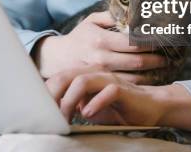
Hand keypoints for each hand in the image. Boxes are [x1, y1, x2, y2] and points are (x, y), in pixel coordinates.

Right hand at [32, 11, 166, 77]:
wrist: (58, 59)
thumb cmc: (79, 37)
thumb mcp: (92, 21)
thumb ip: (112, 16)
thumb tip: (133, 11)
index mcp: (101, 40)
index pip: (133, 43)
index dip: (151, 42)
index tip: (164, 39)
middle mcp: (102, 59)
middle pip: (137, 61)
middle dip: (157, 59)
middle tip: (169, 55)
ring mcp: (102, 74)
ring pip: (134, 77)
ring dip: (152, 73)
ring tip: (164, 66)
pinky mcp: (101, 84)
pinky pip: (126, 85)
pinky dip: (141, 82)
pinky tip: (151, 77)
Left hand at [46, 65, 190, 132]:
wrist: (150, 104)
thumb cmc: (119, 106)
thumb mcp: (92, 105)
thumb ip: (76, 104)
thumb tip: (57, 111)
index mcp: (85, 74)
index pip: (59, 78)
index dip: (47, 93)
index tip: (39, 110)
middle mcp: (95, 73)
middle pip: (66, 76)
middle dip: (53, 94)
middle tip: (47, 114)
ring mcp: (108, 79)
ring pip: (82, 81)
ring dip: (70, 100)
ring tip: (66, 117)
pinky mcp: (122, 88)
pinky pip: (106, 92)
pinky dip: (95, 103)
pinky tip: (88, 115)